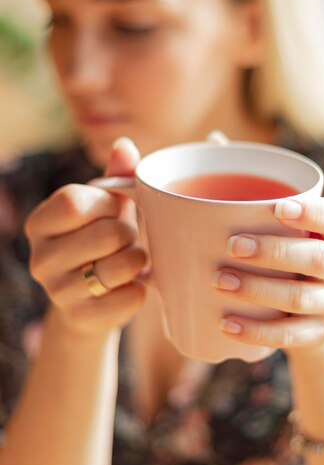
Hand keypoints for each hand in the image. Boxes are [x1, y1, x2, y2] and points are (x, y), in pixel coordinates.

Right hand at [25, 138, 146, 335]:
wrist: (92, 301)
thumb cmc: (101, 242)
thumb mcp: (105, 208)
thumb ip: (116, 177)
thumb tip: (124, 146)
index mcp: (40, 223)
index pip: (75, 203)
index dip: (107, 204)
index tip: (115, 210)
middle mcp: (40, 259)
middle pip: (107, 234)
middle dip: (129, 234)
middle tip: (126, 239)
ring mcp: (57, 292)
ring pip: (121, 266)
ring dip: (138, 260)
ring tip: (131, 261)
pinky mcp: (81, 318)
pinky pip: (130, 297)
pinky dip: (141, 289)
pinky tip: (131, 286)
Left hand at [212, 196, 323, 351]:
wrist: (315, 313)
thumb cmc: (289, 259)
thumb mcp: (290, 237)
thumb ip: (258, 223)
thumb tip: (182, 217)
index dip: (313, 212)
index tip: (279, 207)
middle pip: (317, 258)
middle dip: (273, 251)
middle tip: (232, 246)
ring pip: (300, 298)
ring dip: (257, 289)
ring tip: (220, 281)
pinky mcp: (321, 334)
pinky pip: (289, 335)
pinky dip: (256, 330)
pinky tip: (226, 323)